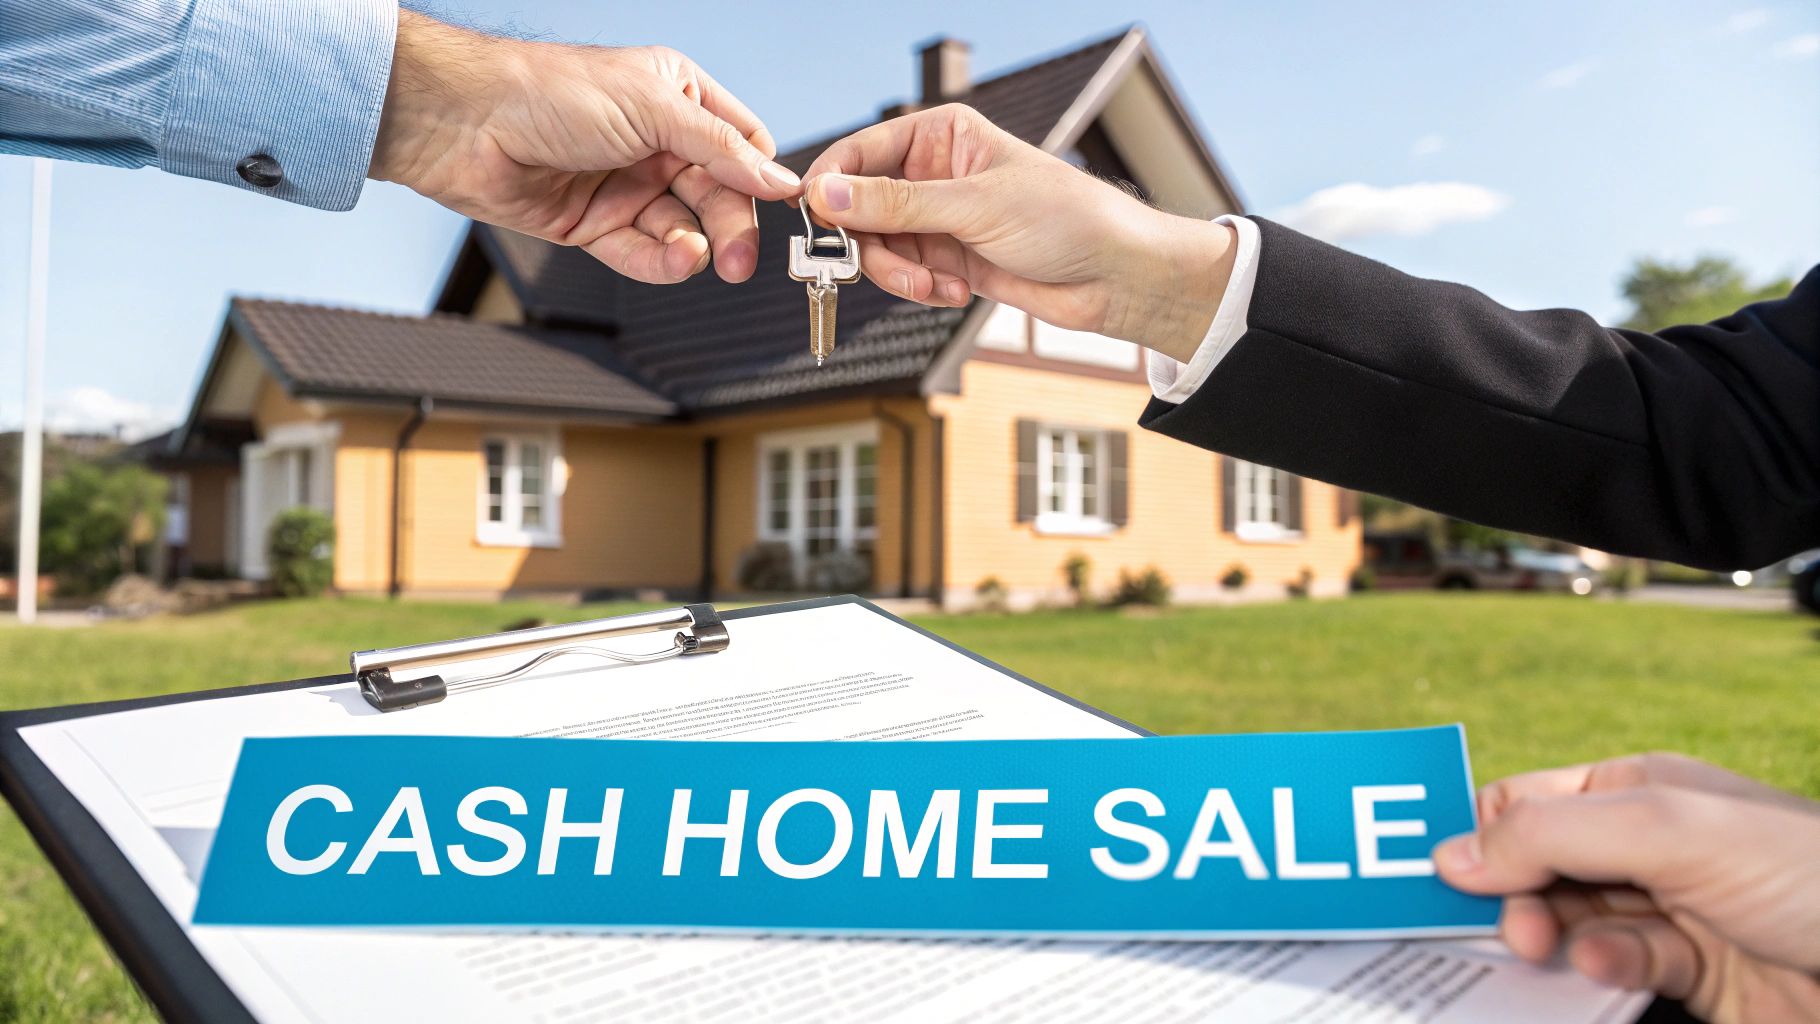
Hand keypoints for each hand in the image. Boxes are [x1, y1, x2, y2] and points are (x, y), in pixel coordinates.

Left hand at [369, 11, 801, 283]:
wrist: (465, 124)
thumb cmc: (548, 91)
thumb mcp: (653, 107)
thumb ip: (721, 148)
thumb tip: (778, 180)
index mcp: (677, 99)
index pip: (742, 145)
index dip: (760, 176)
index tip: (780, 204)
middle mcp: (656, 143)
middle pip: (719, 195)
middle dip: (733, 227)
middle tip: (742, 258)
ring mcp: (626, 185)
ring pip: (684, 229)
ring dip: (697, 248)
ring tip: (698, 257)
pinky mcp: (596, 225)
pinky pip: (643, 253)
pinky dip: (662, 262)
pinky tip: (676, 259)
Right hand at [801, 104, 1233, 362]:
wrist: (1114, 276)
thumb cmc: (1066, 218)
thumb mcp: (975, 205)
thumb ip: (896, 203)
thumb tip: (828, 194)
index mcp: (941, 137)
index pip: (862, 152)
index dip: (832, 183)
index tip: (814, 215)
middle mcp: (934, 175)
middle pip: (861, 208)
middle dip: (870, 243)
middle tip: (882, 267)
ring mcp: (940, 220)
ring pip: (880, 249)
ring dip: (899, 274)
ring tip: (935, 285)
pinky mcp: (950, 260)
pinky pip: (907, 276)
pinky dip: (922, 290)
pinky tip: (955, 291)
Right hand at [1433, 753, 1819, 1022]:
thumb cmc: (1804, 872)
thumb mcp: (1665, 831)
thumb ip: (1552, 834)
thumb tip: (1454, 853)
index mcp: (1635, 791)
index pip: (1525, 804)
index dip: (1479, 837)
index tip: (1439, 878)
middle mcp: (1646, 848)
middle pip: (1536, 872)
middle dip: (1513, 899)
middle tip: (1516, 929)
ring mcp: (1670, 914)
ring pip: (1569, 926)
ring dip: (1556, 940)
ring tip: (1558, 952)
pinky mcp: (1692, 977)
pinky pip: (1616, 971)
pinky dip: (1604, 972)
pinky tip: (1620, 971)